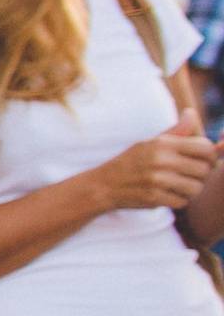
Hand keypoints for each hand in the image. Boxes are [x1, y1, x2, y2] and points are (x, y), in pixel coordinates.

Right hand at [100, 128, 217, 212]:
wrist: (105, 185)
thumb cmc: (131, 162)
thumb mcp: (151, 142)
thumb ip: (177, 131)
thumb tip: (192, 113)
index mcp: (163, 143)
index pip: (206, 148)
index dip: (211, 155)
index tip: (204, 160)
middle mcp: (162, 160)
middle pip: (204, 170)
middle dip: (202, 174)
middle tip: (191, 175)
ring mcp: (158, 180)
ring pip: (196, 188)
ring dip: (192, 189)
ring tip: (181, 186)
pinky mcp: (154, 198)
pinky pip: (182, 202)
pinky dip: (179, 200)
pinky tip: (169, 195)